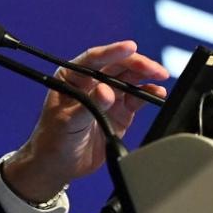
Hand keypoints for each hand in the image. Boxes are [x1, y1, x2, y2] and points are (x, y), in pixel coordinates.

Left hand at [2, 41, 170, 202]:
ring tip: (159, 77)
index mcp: (71, 78)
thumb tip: (107, 91)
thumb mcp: (68, 121)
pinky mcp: (119, 113)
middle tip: (154, 69)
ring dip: (145, 77)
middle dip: (136, 64)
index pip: (93, 59)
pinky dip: (148, 95)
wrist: (59, 165)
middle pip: (116, 66)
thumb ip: (89, 105)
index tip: (129, 47)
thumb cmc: (53, 139)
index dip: (112, 51)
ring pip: (129, 80)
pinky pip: (136, 99)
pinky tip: (157, 93)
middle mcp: (90, 84)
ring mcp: (106, 98)